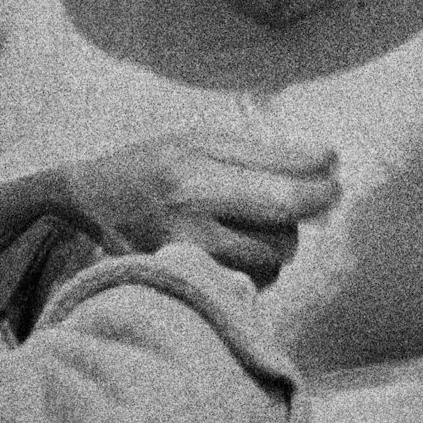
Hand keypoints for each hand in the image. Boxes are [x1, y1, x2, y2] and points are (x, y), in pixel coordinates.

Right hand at [68, 134, 340, 284]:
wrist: (87, 203)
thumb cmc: (151, 165)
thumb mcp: (200, 141)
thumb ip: (263, 154)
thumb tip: (328, 161)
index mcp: (195, 169)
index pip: (284, 188)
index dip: (322, 183)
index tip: (334, 173)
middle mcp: (190, 216)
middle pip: (284, 229)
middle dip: (307, 211)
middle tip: (314, 196)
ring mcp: (186, 255)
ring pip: (271, 260)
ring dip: (280, 241)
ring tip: (260, 221)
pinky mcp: (184, 281)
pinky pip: (249, 281)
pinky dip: (256, 265)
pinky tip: (240, 246)